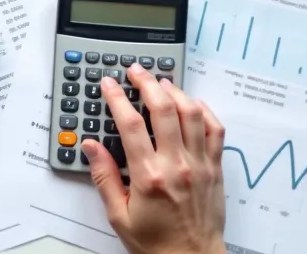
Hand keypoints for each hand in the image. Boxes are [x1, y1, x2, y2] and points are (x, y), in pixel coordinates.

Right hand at [82, 63, 226, 253]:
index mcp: (149, 176)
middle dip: (146, 83)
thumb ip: (104, 177)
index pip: (129, 124)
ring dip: (175, 92)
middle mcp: (177, 165)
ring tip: (161, 82)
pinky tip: (193, 104)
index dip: (116, 97)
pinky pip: (216, 130)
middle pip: (162, 109)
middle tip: (136, 71)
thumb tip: (91, 147)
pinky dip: (205, 112)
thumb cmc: (156, 244)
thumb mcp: (119, 215)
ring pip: (191, 113)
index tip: (109, 84)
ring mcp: (200, 164)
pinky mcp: (215, 168)